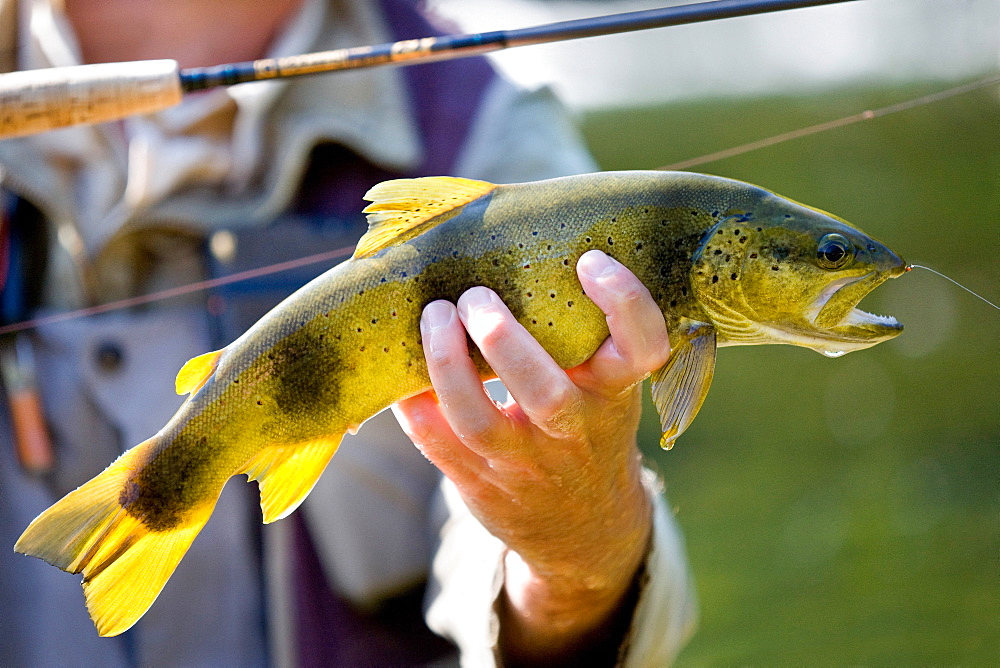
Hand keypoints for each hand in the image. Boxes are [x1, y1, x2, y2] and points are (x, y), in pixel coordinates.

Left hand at [392, 250, 669, 660]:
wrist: (584, 529)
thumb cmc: (587, 430)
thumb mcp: (605, 388)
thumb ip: (580, 338)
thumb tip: (517, 248)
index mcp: (612, 394)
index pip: (641, 350)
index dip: (624, 304)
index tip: (590, 261)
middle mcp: (574, 430)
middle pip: (545, 394)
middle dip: (504, 341)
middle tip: (475, 296)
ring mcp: (527, 463)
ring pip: (480, 423)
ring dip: (447, 367)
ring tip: (433, 317)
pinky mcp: (483, 484)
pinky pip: (440, 446)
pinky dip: (415, 406)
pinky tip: (401, 373)